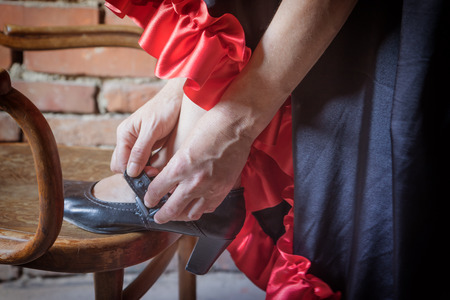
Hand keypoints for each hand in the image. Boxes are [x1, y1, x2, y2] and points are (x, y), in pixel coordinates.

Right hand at [110, 79, 183, 176]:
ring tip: (158, 171)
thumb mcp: (152, 129)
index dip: (132, 173)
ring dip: (144, 171)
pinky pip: (144, 161)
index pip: (119, 163)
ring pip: (134, 165)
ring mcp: (137, 142)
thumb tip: (131, 172)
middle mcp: (128, 139)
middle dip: (136, 174)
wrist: (178, 97)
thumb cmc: (164, 108)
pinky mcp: (149, 144)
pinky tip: (161, 167)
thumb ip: (140, 150)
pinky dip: (150, 166)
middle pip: (123, 166)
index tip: (149, 175)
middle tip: (154, 174)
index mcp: (124, 134)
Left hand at [144, 106, 252, 222]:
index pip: (157, 191)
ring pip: (190, 214)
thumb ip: (175, 165)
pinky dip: (200, 210)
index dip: (149, 198)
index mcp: (179, 167)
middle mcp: (193, 181)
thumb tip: (166, 181)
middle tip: (157, 217)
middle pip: (171, 209)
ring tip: (176, 214)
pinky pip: (208, 208)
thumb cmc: (209, 127)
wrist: (235, 124)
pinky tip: (196, 207)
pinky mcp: (223, 189)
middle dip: (161, 215)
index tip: (148, 200)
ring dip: (180, 216)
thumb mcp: (183, 144)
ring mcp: (210, 188)